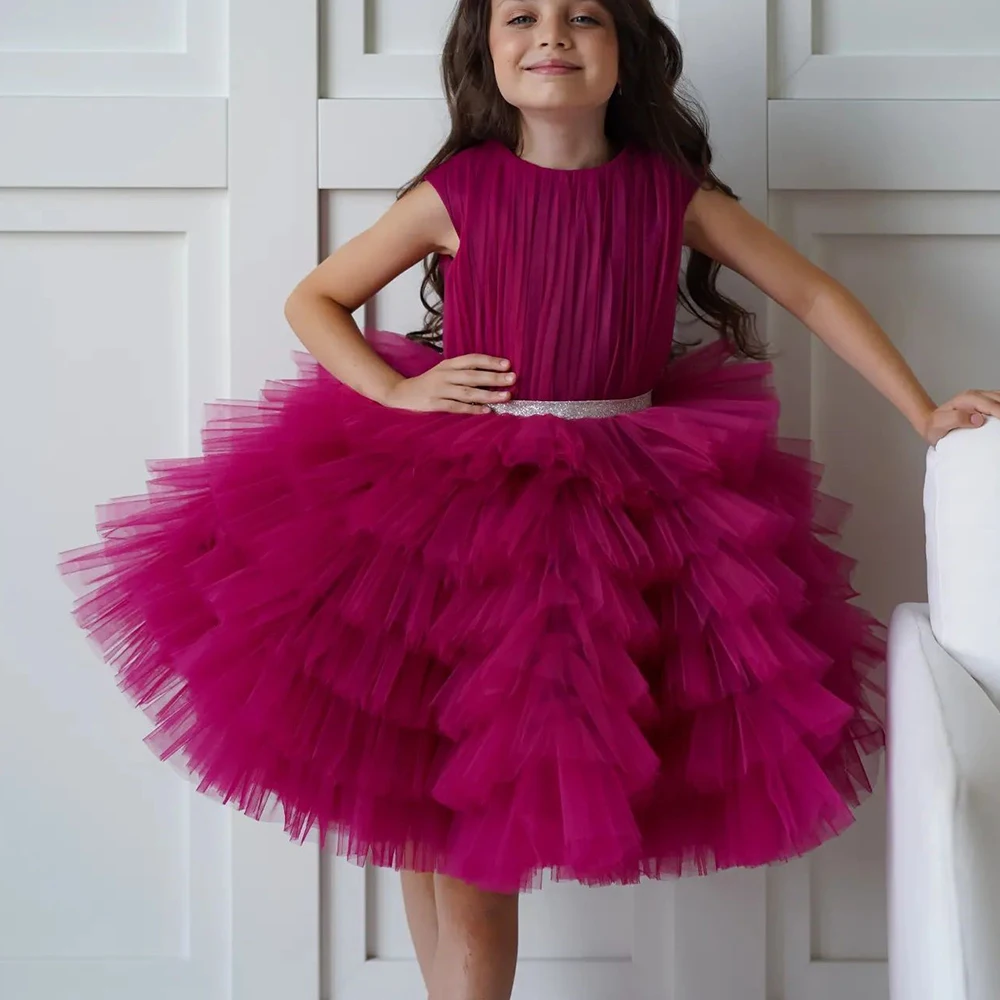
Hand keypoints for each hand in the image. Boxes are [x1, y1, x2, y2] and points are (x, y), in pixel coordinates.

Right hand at [381, 353, 516, 413]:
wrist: (401, 394)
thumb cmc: (428, 383)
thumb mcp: (443, 372)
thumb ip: (462, 371)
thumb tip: (491, 374)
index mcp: (448, 364)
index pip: (472, 360)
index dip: (490, 361)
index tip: (507, 364)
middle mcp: (444, 375)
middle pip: (473, 375)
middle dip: (494, 377)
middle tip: (512, 378)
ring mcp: (439, 390)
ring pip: (468, 392)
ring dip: (488, 394)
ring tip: (506, 396)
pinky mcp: (435, 405)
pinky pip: (457, 407)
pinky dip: (472, 409)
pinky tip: (486, 410)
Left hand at [921, 389, 999, 445]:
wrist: (930, 422)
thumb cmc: (935, 425)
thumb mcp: (940, 423)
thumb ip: (957, 419)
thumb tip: (978, 419)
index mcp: (967, 399)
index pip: (991, 405)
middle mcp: (976, 395)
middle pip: (999, 399)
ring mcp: (981, 398)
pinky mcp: (984, 402)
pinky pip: (998, 402)